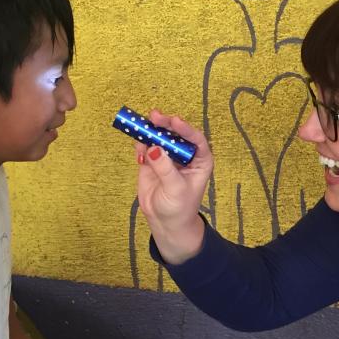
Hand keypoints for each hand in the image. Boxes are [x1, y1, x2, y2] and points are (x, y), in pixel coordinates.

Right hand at [135, 110, 212, 263]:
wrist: (165, 222)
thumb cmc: (179, 207)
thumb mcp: (175, 189)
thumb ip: (165, 168)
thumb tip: (153, 148)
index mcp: (200, 160)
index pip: (195, 139)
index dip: (186, 129)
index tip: (175, 122)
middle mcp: (184, 155)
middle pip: (176, 134)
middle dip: (165, 124)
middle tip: (154, 116)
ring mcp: (167, 156)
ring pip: (159, 137)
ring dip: (150, 130)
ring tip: (141, 126)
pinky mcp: (151, 161)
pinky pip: (145, 147)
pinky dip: (140, 145)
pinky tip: (139, 153)